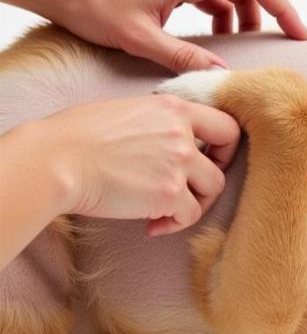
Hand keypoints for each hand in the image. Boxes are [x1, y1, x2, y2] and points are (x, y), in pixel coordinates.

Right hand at [32, 93, 241, 235]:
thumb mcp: (127, 111)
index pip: (224, 122)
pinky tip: (151, 226)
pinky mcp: (170, 193)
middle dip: (215, 174)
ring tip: (166, 211)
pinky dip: (174, 224)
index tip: (208, 157)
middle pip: (226, 156)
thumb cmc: (76, 136)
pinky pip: (191, 215)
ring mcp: (179, 163)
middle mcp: (182, 133)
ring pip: (213, 188)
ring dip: (194, 203)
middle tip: (193, 189)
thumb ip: (158, 121)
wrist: (54, 160)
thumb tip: (169, 138)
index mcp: (174, 107)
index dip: (223, 143)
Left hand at [48, 0, 306, 72]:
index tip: (298, 33)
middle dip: (268, 14)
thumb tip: (223, 74)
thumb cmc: (91, 2)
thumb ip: (185, 57)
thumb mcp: (140, 38)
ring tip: (240, 49)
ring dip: (241, 17)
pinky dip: (220, 15)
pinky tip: (213, 39)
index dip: (283, 7)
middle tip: (278, 45)